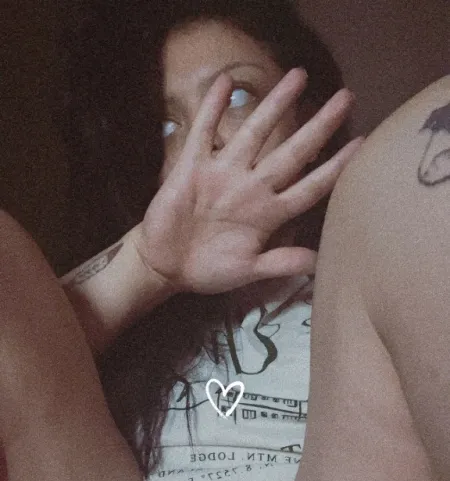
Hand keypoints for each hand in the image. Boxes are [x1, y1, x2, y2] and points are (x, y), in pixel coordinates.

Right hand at [137, 68, 363, 294]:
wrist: (165, 265)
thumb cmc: (208, 270)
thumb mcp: (246, 271)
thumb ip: (280, 262)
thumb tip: (318, 263)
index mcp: (268, 214)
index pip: (309, 187)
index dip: (335, 168)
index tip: (360, 147)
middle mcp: (251, 188)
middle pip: (292, 152)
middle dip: (318, 126)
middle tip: (345, 97)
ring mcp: (223, 174)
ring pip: (255, 133)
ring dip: (275, 105)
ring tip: (298, 76)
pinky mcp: (193, 167)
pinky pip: (205, 133)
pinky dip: (212, 109)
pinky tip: (224, 83)